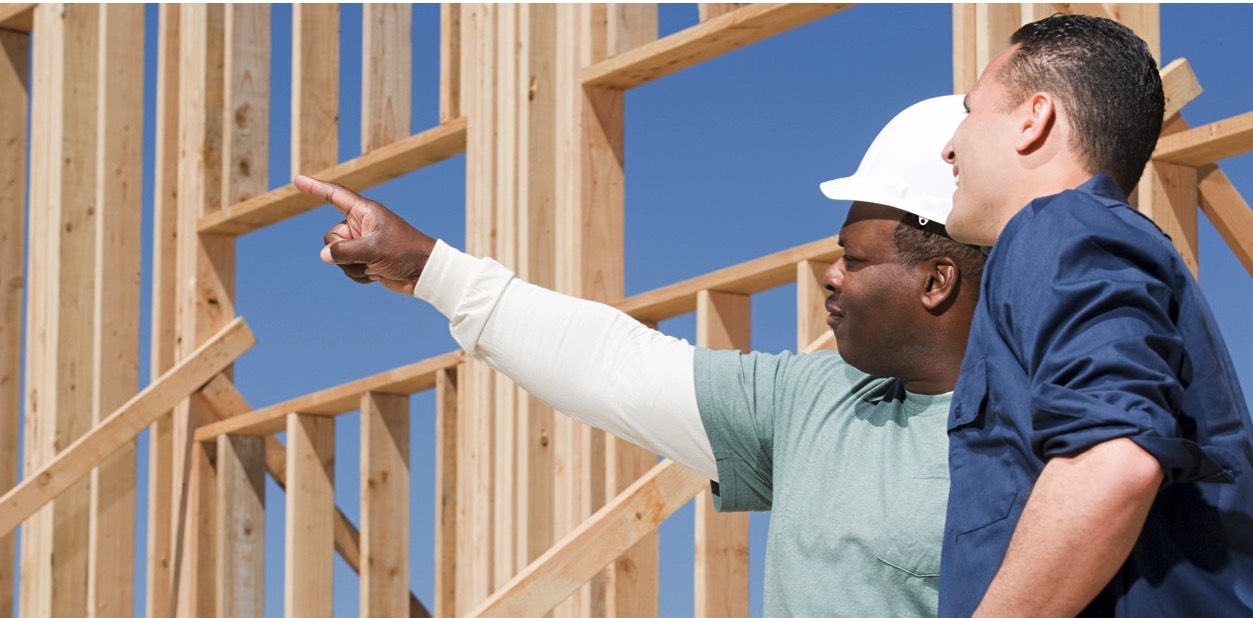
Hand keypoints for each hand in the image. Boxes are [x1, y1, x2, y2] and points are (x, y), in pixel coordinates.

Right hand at [294, 175, 436, 295]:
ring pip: (336, 257)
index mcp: (365, 212)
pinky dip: (359, 275)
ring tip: (377, 265)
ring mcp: (361, 243)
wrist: (424, 273)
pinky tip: (377, 274)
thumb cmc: (405, 252)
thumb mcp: (373, 250)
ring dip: (354, 267)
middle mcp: (360, 225)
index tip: (297, 180)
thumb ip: (343, 251)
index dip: (314, 188)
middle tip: (367, 256)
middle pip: (330, 236)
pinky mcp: (364, 260)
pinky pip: (347, 269)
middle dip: (342, 252)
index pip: (334, 196)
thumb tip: (324, 255)